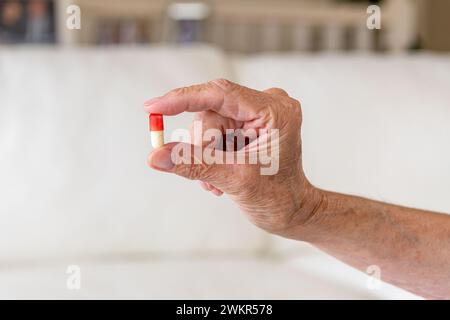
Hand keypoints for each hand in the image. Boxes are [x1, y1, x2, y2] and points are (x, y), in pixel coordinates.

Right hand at [144, 79, 321, 234]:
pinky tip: (222, 176)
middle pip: (211, 113)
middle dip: (204, 147)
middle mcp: (268, 104)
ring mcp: (259, 114)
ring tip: (218, 183)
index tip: (151, 107)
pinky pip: (216, 131)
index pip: (219, 94)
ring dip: (206, 156)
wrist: (292, 212)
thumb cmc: (276, 199)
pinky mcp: (250, 125)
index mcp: (274, 111)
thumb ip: (193, 164)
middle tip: (209, 178)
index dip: (182, 99)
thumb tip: (155, 155)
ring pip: (209, 124)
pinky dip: (212, 154)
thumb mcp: (233, 179)